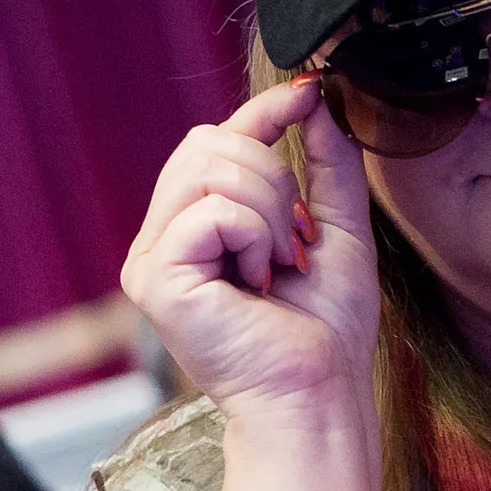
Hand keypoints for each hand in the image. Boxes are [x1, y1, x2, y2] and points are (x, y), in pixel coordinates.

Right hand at [122, 78, 379, 418]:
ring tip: (281, 263)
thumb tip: (313, 98)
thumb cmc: (328, 330)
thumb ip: (328, 164)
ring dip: (268, 208)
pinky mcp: (154, 278)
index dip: (262, 112)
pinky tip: (259, 281)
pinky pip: (211, 210)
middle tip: (298, 240)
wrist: (319, 396)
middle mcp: (165, 238)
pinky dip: (254, 236)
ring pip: (208, 166)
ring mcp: (152, 259)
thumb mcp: (338, 229)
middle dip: (274, 177)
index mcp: (199, 226)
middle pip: (207, 142)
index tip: (309, 95)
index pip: (218, 141)